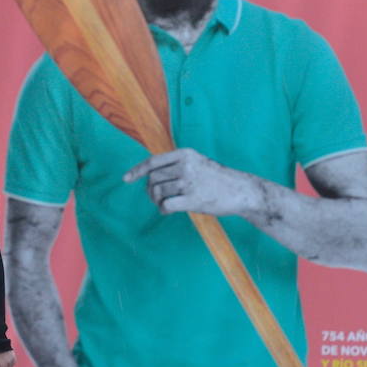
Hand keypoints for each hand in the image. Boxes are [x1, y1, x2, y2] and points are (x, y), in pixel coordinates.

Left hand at [123, 147, 245, 217]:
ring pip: (157, 192)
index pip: (153, 162)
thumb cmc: (217, 179)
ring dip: (156, 201)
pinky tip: (167, 211)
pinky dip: (163, 210)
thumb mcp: (197, 162)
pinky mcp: (193, 200)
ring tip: (164, 204)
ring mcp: (189, 183)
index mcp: (185, 154)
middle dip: (150, 190)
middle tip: (156, 198)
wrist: (241, 190)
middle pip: (153, 179)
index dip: (137, 171)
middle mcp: (185, 166)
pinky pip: (166, 205)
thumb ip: (176, 166)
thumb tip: (149, 178)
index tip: (126, 179)